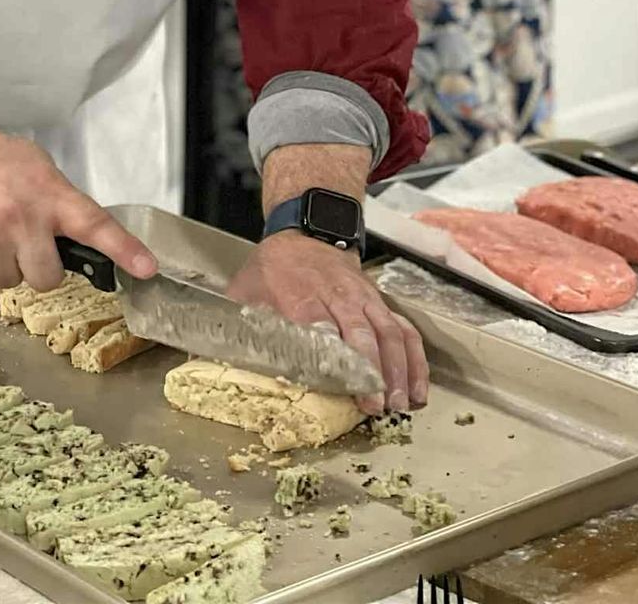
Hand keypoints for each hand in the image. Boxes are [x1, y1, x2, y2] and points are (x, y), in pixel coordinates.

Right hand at [0, 120, 157, 293]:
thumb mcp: (35, 167)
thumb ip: (58, 202)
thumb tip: (76, 235)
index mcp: (48, 194)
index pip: (95, 225)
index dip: (124, 250)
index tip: (147, 268)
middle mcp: (22, 219)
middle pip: (48, 278)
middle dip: (39, 266)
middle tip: (24, 242)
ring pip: (11, 282)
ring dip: (4, 264)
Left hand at [226, 232, 427, 415]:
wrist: (308, 233)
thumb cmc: (274, 270)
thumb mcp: (246, 290)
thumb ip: (239, 322)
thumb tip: (218, 358)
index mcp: (299, 295)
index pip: (318, 324)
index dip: (331, 353)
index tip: (339, 381)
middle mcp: (337, 296)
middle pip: (360, 331)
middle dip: (370, 369)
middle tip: (375, 404)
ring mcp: (363, 300)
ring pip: (388, 332)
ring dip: (398, 369)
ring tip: (400, 403)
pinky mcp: (380, 304)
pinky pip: (404, 331)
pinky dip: (415, 360)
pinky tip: (418, 389)